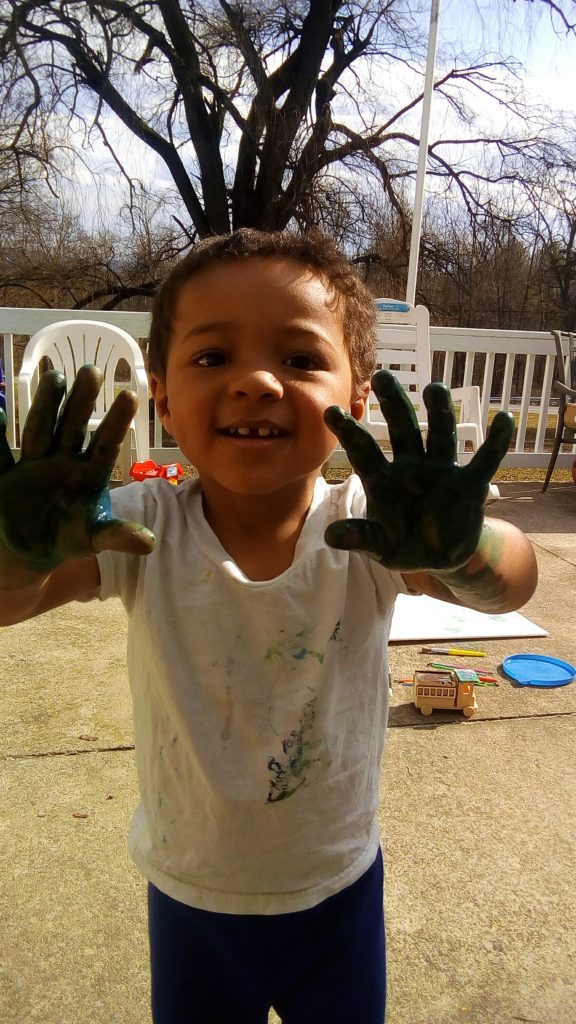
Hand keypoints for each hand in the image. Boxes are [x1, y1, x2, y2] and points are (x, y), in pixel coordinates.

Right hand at [0, 365, 154, 578]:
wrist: (29, 551)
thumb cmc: (67, 538)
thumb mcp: (92, 539)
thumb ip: (117, 536)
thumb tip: (150, 543)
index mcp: (88, 473)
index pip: (105, 443)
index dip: (117, 422)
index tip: (131, 394)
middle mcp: (63, 461)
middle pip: (73, 427)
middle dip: (82, 401)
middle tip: (92, 370)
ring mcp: (34, 464)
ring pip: (41, 429)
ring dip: (47, 405)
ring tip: (54, 376)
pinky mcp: (6, 475)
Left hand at [324, 370, 512, 572]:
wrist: (439, 558)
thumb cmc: (403, 545)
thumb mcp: (380, 546)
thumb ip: (360, 538)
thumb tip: (331, 537)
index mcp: (384, 480)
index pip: (364, 452)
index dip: (349, 433)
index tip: (330, 411)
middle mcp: (412, 467)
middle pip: (402, 430)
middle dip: (394, 404)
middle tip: (382, 377)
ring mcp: (442, 472)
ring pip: (440, 435)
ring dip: (439, 412)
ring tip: (435, 388)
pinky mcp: (470, 484)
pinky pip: (485, 460)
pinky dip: (496, 442)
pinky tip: (504, 419)